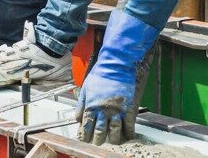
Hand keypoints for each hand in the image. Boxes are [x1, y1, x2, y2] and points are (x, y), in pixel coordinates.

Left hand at [76, 10, 160, 144]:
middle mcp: (103, 111)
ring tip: (112, 141)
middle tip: (98, 142)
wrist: (116, 65)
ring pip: (114, 131)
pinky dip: (129, 133)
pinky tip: (128, 136)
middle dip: (98, 140)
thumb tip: (77, 119)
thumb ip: (81, 105)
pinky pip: (129, 124)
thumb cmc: (100, 75)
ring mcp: (117, 110)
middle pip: (100, 132)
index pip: (87, 127)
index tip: (86, 140)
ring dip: (113, 139)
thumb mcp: (85, 89)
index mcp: (91, 107)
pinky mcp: (129, 108)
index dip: (86, 136)